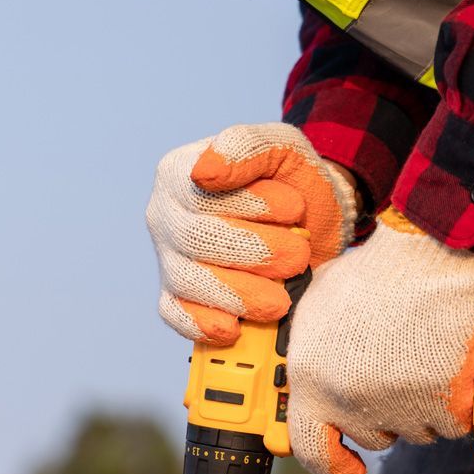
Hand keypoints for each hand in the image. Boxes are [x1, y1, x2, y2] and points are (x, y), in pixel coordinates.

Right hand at [146, 123, 358, 344]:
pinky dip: (202, 324)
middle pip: (194, 239)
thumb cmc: (289, 178)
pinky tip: (233, 327)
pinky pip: (176, 314)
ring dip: (241, 293)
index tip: (293, 209)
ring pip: (188, 280)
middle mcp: (165, 216)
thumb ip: (244, 147)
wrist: (309, 219)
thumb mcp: (279, 146)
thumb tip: (204, 173)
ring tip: (281, 297)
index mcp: (178, 173)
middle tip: (297, 257)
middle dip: (253, 252)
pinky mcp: (177, 295)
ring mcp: (168, 257)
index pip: (200, 194)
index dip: (249, 206)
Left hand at [285, 209, 473, 473]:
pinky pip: (451, 422)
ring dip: (419, 406)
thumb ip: (305, 353)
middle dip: (383, 412)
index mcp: (312, 380)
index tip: (346, 466)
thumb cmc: (374, 276)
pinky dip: (454, 401)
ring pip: (414, 429)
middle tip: (394, 368)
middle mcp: (353, 401)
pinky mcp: (447, 406)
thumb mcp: (314, 310)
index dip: (329, 463)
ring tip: (418, 355)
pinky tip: (445, 362)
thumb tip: (301, 378)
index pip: (310, 449)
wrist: (432, 258)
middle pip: (371, 435)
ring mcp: (402, 407)